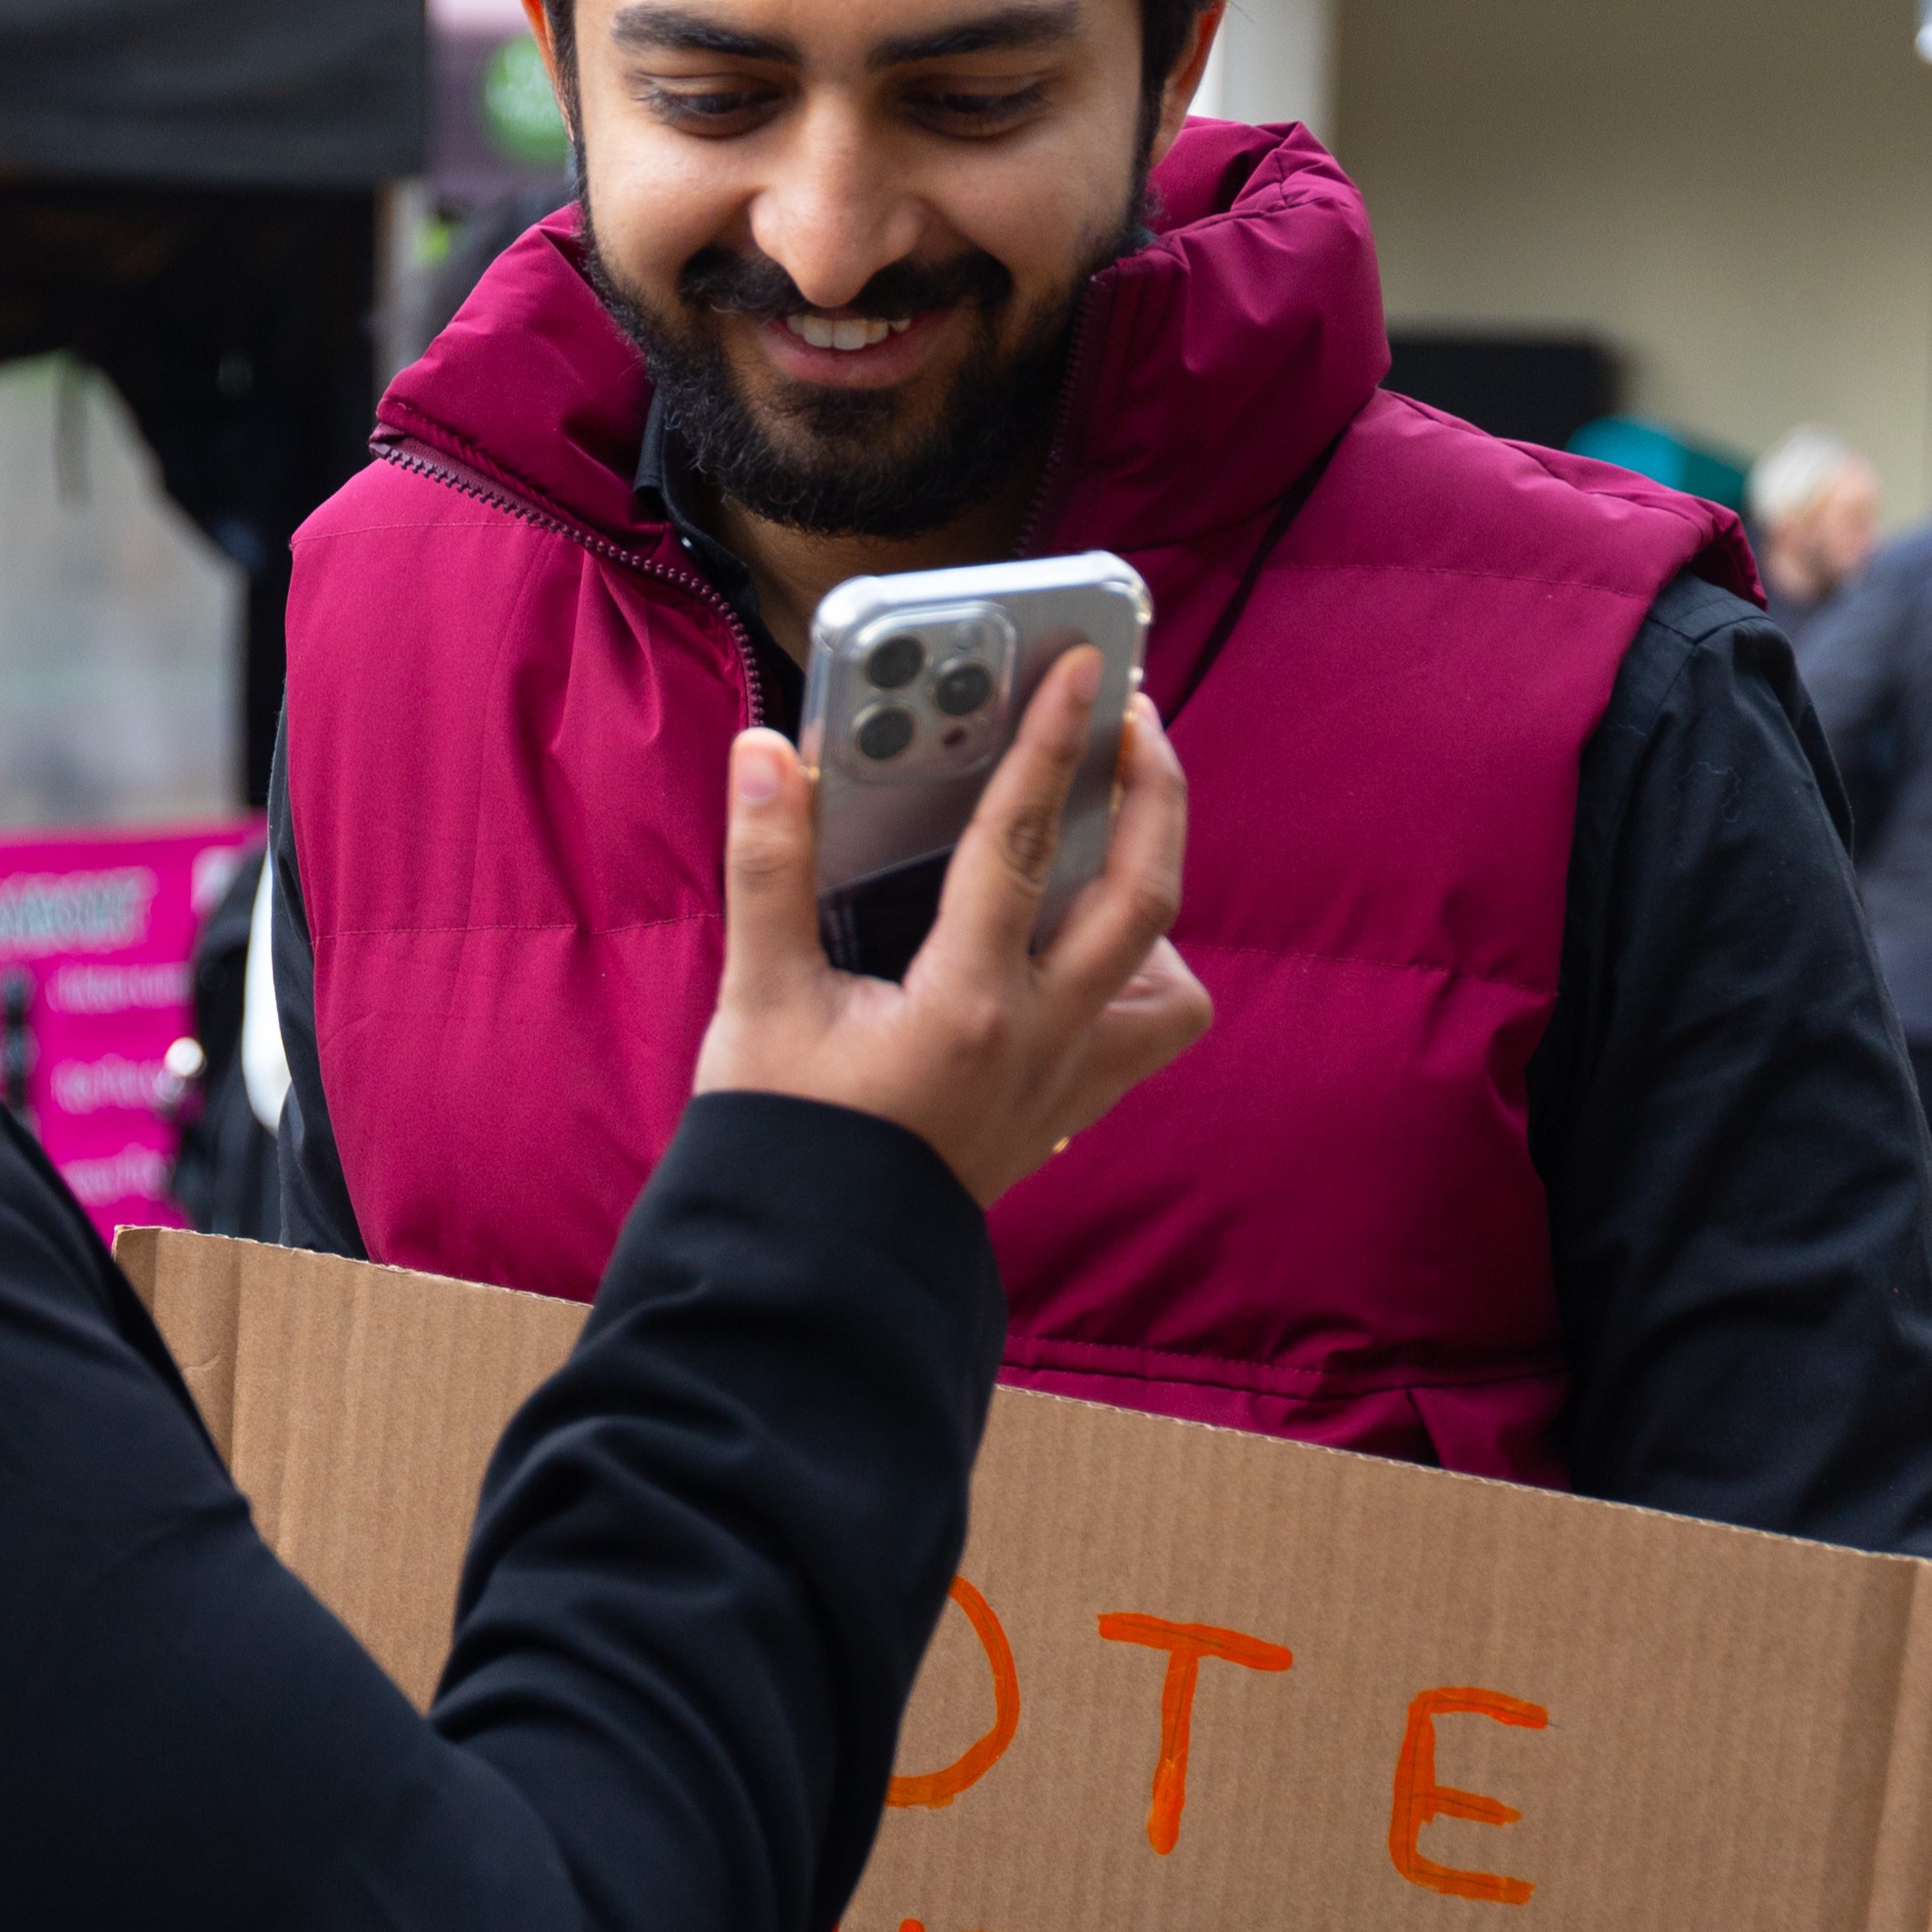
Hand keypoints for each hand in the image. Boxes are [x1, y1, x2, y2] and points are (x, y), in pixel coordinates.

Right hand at [692, 652, 1210, 1210]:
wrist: (809, 1262)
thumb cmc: (783, 1137)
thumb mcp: (758, 996)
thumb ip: (768, 867)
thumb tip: (769, 752)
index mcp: (966, 1002)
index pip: (1023, 843)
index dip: (1051, 741)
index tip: (1084, 668)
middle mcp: (1040, 1040)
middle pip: (1142, 894)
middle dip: (1154, 792)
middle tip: (1134, 723)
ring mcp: (1066, 1082)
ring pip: (1173, 981)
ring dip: (1156, 900)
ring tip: (1113, 846)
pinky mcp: (1065, 1113)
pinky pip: (1144, 1038)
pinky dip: (1140, 982)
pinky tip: (1085, 954)